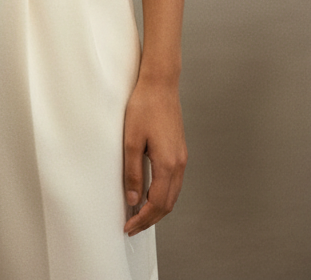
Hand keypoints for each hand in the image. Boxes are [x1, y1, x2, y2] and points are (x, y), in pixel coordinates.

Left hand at [123, 75, 186, 235]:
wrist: (160, 84)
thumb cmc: (144, 107)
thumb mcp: (131, 140)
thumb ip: (133, 173)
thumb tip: (133, 200)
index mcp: (168, 163)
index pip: (157, 203)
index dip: (142, 219)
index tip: (128, 227)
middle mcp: (179, 163)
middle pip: (168, 204)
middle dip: (150, 219)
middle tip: (132, 226)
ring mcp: (182, 157)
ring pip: (173, 194)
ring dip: (157, 208)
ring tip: (138, 214)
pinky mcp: (179, 150)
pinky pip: (174, 182)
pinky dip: (163, 195)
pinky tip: (150, 193)